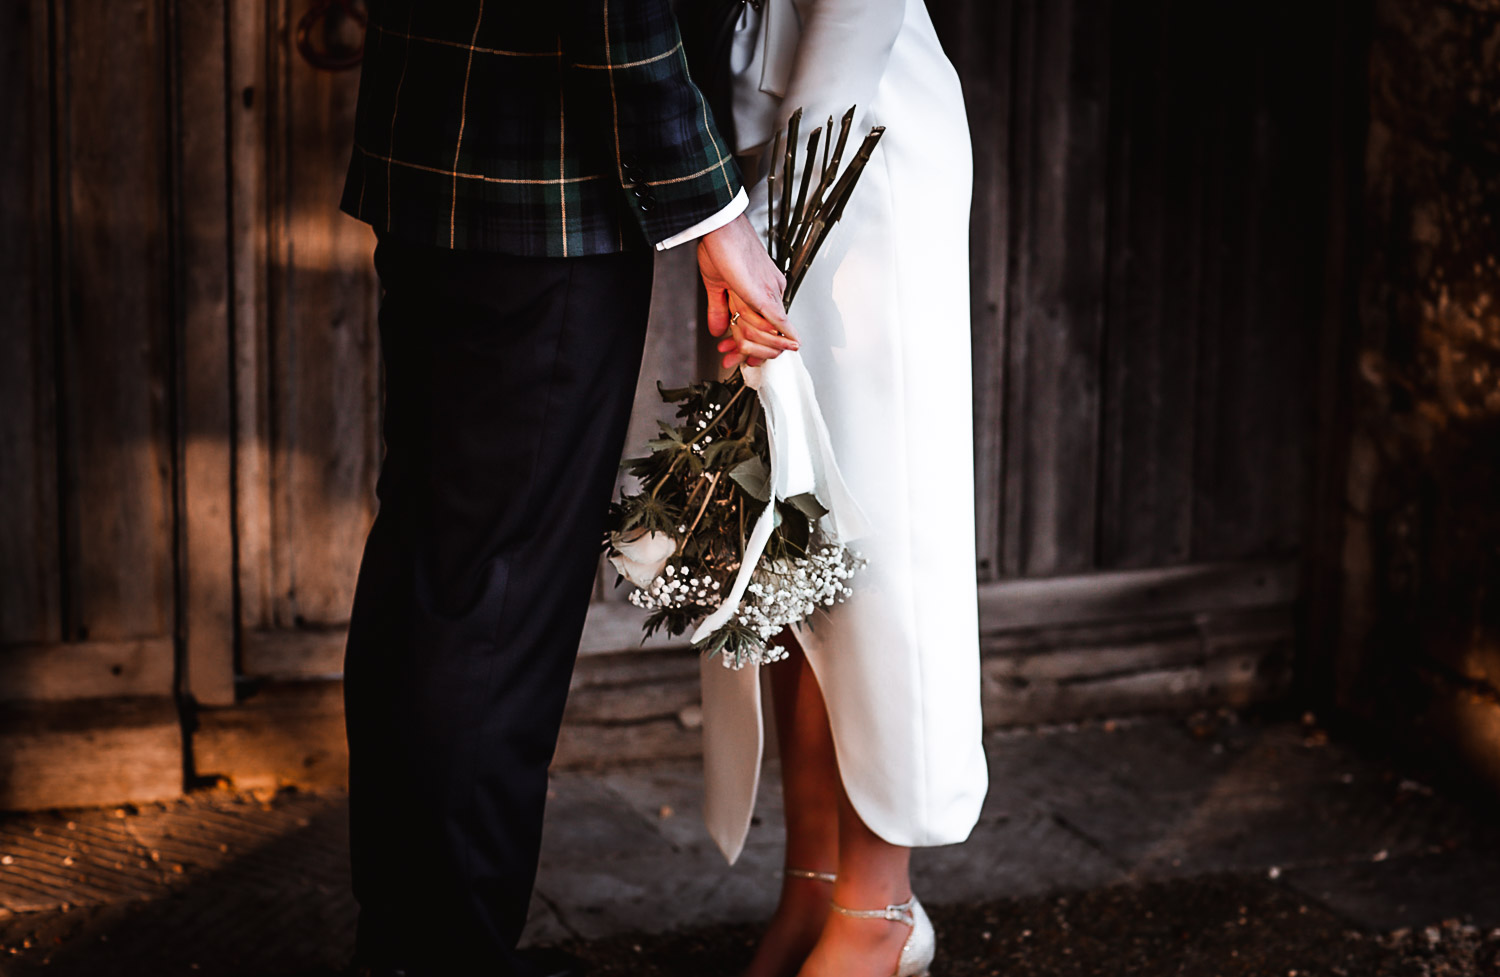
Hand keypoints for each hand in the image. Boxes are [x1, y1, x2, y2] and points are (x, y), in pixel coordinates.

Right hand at [698, 215, 798, 369]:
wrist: (718, 228)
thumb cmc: (719, 245)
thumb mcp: (715, 284)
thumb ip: (717, 309)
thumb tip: (716, 330)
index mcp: (762, 287)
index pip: (765, 325)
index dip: (754, 345)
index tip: (742, 357)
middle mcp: (771, 289)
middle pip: (768, 332)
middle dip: (751, 351)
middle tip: (733, 358)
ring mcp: (770, 291)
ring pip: (767, 331)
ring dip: (750, 345)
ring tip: (734, 351)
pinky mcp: (764, 293)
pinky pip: (778, 319)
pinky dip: (782, 334)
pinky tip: (790, 344)